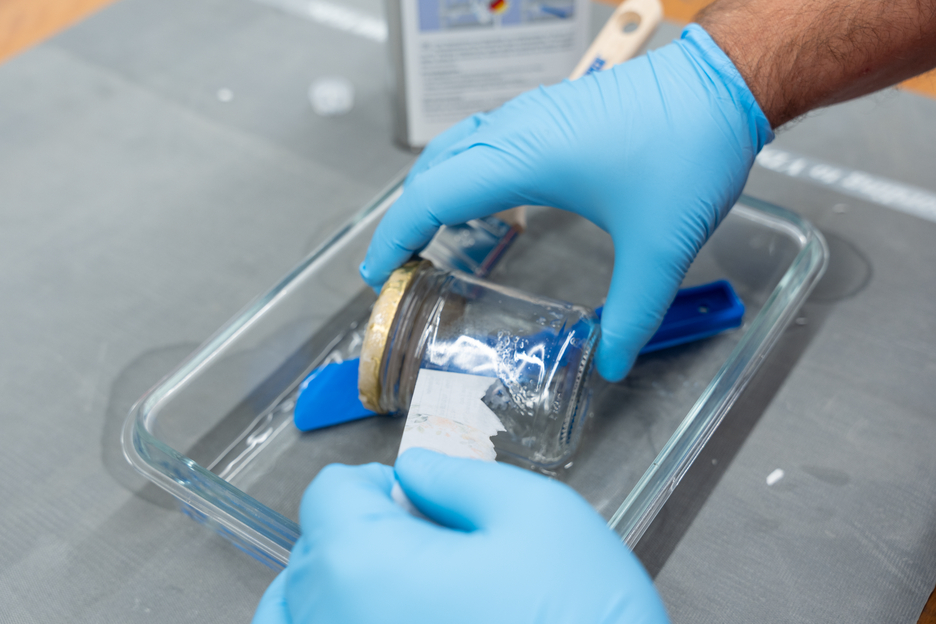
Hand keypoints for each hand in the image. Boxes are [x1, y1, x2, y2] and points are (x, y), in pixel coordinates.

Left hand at [252, 448, 668, 623]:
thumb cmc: (584, 622)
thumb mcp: (538, 516)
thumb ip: (460, 479)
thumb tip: (414, 473)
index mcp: (363, 568)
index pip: (327, 497)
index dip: (377, 484)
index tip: (422, 500)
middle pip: (309, 559)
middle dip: (361, 536)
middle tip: (431, 549)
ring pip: (292, 618)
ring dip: (327, 593)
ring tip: (395, 590)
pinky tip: (379, 622)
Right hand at [360, 24, 772, 380]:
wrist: (721, 85)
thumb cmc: (689, 150)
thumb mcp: (661, 246)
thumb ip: (634, 313)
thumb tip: (614, 364)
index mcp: (524, 156)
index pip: (432, 196)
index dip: (395, 236)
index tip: (376, 274)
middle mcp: (516, 128)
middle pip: (432, 171)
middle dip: (404, 218)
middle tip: (396, 267)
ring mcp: (532, 115)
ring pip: (455, 150)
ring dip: (431, 191)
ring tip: (426, 238)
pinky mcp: (550, 113)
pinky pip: (482, 141)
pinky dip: (461, 173)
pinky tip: (481, 202)